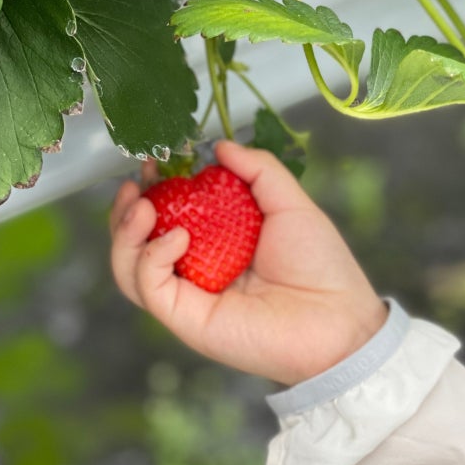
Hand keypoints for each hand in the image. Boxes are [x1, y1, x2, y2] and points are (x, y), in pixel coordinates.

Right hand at [109, 141, 387, 385]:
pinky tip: (176, 236)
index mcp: (218, 242)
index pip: (170, 214)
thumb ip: (257, 170)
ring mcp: (189, 294)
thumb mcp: (289, 203)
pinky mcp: (186, 318)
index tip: (153, 162)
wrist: (339, 319)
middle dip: (126, 210)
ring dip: (125, 233)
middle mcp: (197, 268)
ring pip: (130, 267)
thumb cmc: (320, 263)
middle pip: (139, 242)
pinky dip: (151, 256)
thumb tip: (220, 145)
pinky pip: (149, 286)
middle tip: (134, 184)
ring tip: (142, 205)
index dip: (155, 188)